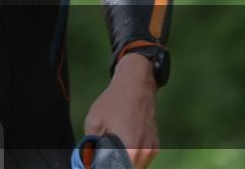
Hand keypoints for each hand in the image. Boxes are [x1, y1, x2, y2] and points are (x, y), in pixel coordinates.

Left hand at [84, 53, 158, 168]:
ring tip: (111, 148)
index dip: (105, 165)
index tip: (96, 160)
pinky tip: (122, 144)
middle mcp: (144, 154)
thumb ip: (91, 146)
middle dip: (114, 164)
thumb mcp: (94, 123)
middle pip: (127, 168)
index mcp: (129, 150)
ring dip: (123, 163)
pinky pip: (142, 160)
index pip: (117, 168)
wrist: (135, 85)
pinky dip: (132, 158)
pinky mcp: (155, 146)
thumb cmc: (113, 102)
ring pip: (135, 167)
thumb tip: (89, 161)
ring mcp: (152, 150)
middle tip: (102, 154)